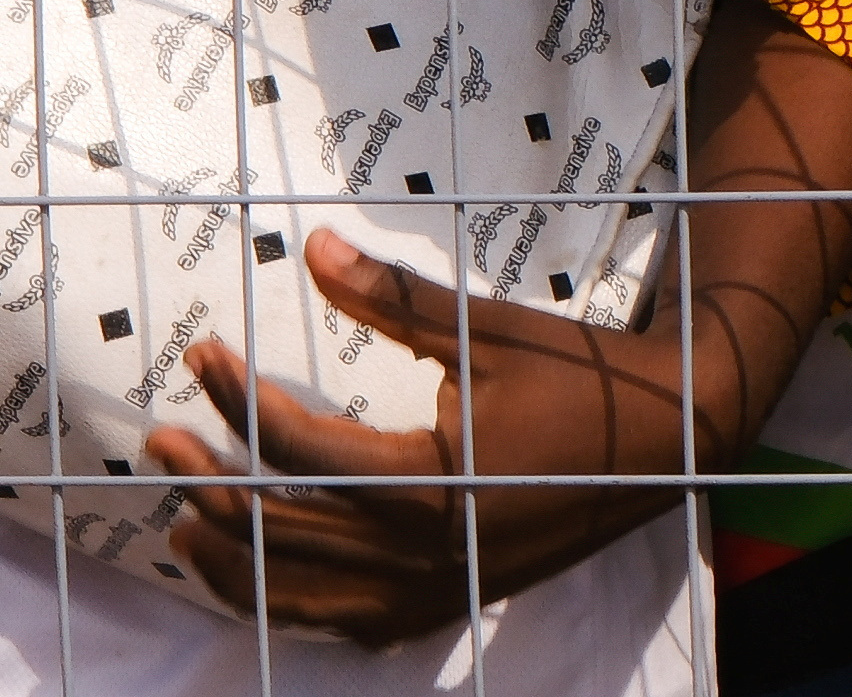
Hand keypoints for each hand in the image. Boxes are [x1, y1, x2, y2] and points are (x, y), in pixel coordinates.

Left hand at [143, 234, 700, 645]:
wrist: (670, 434)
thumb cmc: (579, 373)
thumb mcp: (488, 329)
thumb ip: (396, 298)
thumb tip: (317, 248)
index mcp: (433, 481)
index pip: (300, 449)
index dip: (240, 400)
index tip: (207, 356)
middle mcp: (423, 550)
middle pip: (281, 527)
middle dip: (210, 480)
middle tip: (163, 440)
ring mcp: (432, 588)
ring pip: (297, 593)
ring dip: (231, 558)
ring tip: (184, 517)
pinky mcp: (445, 603)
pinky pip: (341, 621)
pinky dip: (286, 601)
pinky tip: (257, 575)